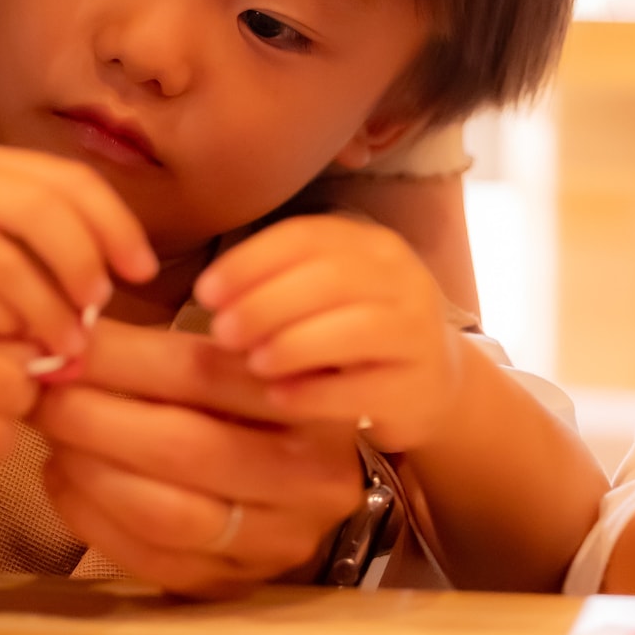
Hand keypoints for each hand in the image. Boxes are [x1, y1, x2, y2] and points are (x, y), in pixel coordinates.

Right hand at [0, 141, 156, 362]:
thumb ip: (18, 243)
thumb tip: (90, 306)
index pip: (71, 182)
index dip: (116, 225)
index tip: (142, 271)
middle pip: (49, 213)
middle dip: (84, 269)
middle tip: (97, 318)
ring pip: (7, 259)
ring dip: (43, 310)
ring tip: (59, 351)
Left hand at [34, 319, 363, 595]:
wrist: (300, 468)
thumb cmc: (247, 393)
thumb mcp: (225, 350)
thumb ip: (155, 347)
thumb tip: (65, 341)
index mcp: (310, 398)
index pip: (202, 372)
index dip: (119, 358)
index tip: (62, 345)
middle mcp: (311, 477)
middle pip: (183, 447)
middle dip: (92, 417)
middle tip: (41, 392)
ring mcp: (279, 541)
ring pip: (164, 513)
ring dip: (88, 470)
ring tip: (52, 435)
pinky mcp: (239, 584)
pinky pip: (151, 562)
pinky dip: (92, 518)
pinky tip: (65, 478)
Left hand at [196, 215, 463, 453]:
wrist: (429, 382)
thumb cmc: (352, 329)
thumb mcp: (321, 292)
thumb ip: (275, 282)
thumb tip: (209, 294)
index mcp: (367, 243)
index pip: (304, 237)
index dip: (249, 262)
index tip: (205, 292)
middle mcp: (401, 277)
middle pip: (329, 279)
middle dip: (265, 304)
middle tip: (222, 332)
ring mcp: (418, 330)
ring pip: (354, 329)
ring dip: (293, 345)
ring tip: (253, 362)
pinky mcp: (420, 385)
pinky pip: (365, 387)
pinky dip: (316, 392)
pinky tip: (280, 398)